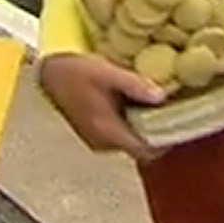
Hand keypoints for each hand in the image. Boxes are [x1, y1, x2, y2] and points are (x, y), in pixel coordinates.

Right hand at [38, 53, 166, 161]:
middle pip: (138, 147)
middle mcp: (102, 142)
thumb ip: (134, 85)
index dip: (164, 141)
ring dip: (142, 126)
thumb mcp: (107, 72)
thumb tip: (162, 97)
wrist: (47, 72)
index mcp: (107, 131)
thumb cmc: (74, 71)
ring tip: (152, 103)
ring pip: (129, 140)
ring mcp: (96, 139)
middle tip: (169, 110)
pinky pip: (119, 134)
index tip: (176, 123)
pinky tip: (132, 102)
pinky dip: (129, 122)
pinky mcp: (93, 133)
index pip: (145, 151)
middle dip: (155, 131)